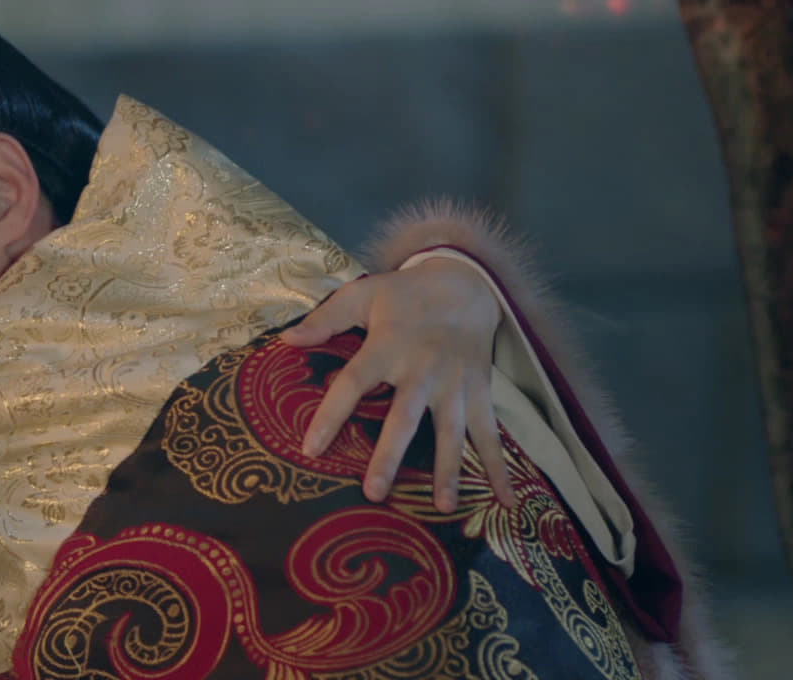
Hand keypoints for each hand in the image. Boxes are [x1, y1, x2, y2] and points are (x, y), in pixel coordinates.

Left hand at [281, 258, 516, 512]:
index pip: (353, 383)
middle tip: (374, 493)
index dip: (331, 415)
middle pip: (403, 418)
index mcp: (388, 346)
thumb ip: (325, 320)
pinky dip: (500, 467)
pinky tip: (506, 500)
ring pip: (451, 432)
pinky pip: (491, 434)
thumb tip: (285, 342)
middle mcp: (422, 369)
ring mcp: (455, 385)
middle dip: (389, 456)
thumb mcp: (362, 294)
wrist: (465, 284)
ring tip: (443, 508)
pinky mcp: (480, 392)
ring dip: (449, 471)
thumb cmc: (404, 295)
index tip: (310, 448)